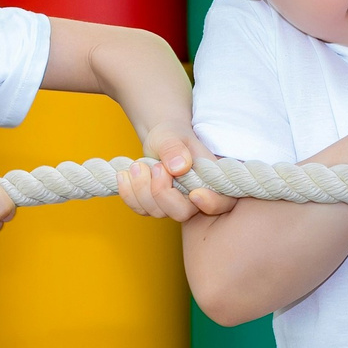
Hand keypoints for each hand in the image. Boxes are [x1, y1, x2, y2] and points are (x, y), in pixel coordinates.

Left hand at [119, 125, 234, 221]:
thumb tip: (180, 166)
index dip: (212, 203)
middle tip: (155, 166)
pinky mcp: (156, 206)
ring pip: (158, 212)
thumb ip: (175, 148)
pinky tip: (124, 175)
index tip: (195, 194)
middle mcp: (196, 197)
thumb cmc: (172, 135)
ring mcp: (175, 204)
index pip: (223, 202)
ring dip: (141, 189)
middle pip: (183, 212)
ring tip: (136, 165)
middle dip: (162, 192)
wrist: (159, 140)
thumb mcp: (172, 135)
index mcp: (211, 180)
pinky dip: (129, 193)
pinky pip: (141, 209)